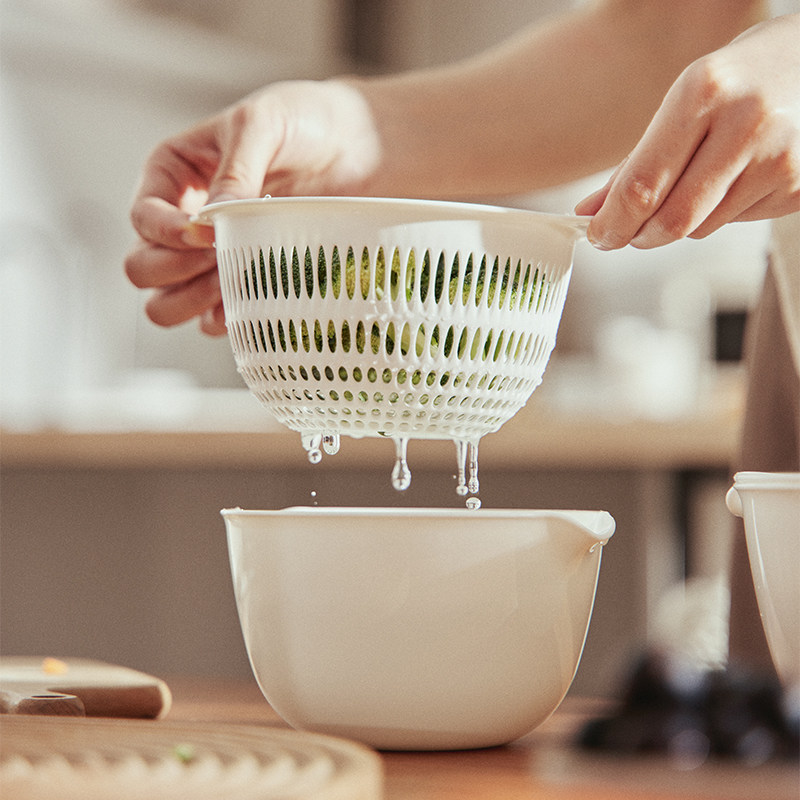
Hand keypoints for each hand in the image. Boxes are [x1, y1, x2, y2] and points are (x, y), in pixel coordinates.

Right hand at [125, 80, 380, 333]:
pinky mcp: (242, 285)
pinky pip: (213, 322)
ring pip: (166, 305)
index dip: (166, 233)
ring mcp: (208, 260)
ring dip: (194, 301)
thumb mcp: (262, 126)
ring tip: (239, 279)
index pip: (142, 218)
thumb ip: (234, 171)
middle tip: (220, 257)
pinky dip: (227, 320)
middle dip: (175, 271)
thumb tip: (209, 222)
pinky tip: (255, 301)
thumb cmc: (303, 122)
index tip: (205, 233)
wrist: (357, 146)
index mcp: (171, 176)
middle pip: (142, 268)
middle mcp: (180, 222)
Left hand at [575, 13, 799, 249]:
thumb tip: (590, 213)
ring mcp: (780, 157)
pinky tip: (737, 176)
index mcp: (703, 93)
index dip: (611, 224)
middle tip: (628, 234)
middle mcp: (746, 123)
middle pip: (671, 220)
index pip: (641, 185)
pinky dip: (721, 212)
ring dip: (682, 222)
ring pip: (702, 228)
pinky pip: (737, 222)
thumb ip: (636, 162)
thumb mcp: (685, 101)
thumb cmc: (742, 81)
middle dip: (639, 236)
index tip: (597, 236)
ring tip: (699, 181)